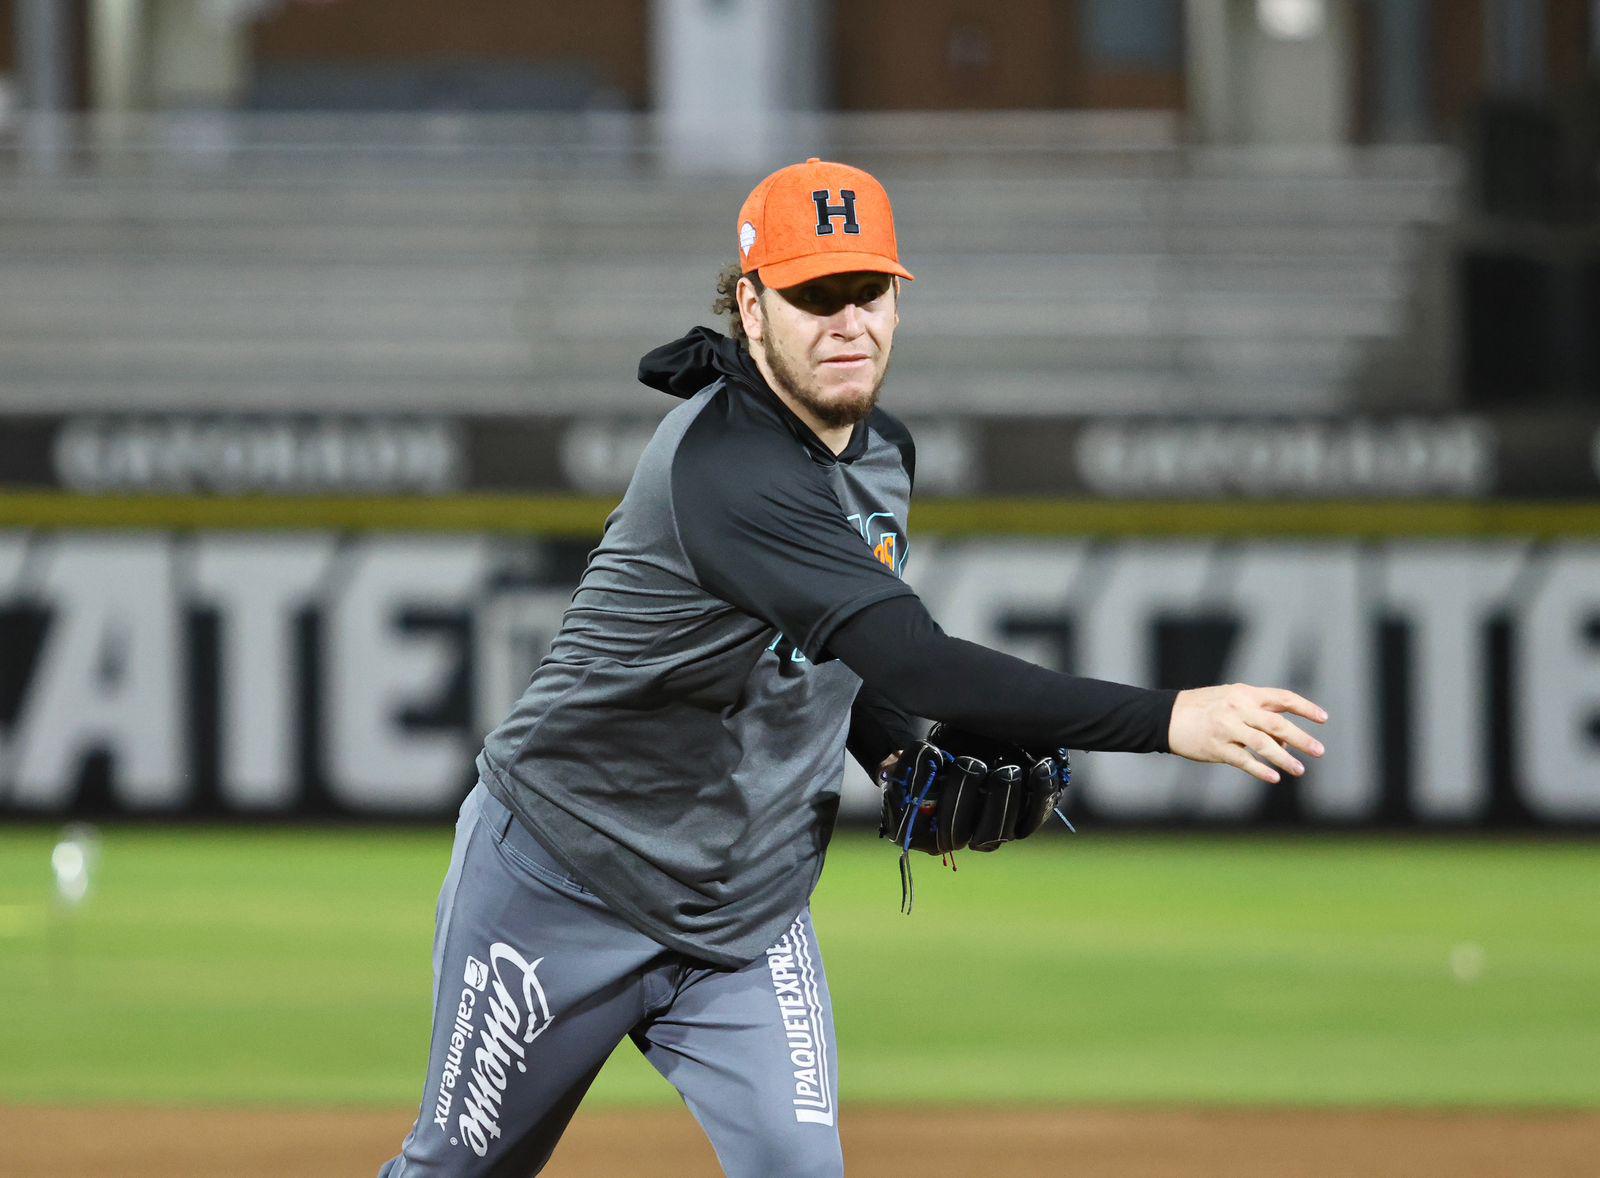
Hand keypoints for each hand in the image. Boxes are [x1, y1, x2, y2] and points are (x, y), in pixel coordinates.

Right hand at [1166, 684, 1326, 783]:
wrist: (1166, 716)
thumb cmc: (1203, 708)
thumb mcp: (1231, 701)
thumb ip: (1259, 716)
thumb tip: (1285, 742)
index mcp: (1245, 694)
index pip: (1283, 698)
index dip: (1305, 708)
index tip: (1323, 718)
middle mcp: (1238, 708)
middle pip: (1277, 724)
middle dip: (1302, 738)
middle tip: (1319, 751)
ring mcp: (1227, 728)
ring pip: (1263, 744)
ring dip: (1284, 759)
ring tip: (1300, 770)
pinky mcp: (1216, 747)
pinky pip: (1243, 760)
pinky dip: (1260, 769)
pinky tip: (1274, 777)